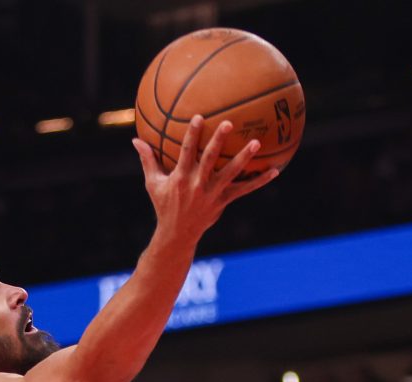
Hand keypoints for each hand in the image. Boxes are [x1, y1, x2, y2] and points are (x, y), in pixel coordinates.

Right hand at [132, 116, 279, 243]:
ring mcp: (213, 194)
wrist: (177, 235)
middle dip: (219, 140)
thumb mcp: (153, 184)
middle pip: (210, 159)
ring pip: (231, 173)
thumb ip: (148, 160)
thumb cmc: (163, 206)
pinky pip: (244, 190)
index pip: (186, 151)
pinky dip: (259, 181)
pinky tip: (275, 170)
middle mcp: (198, 184)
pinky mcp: (224, 202)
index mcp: (181, 178)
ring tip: (257, 142)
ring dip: (244, 157)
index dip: (192, 134)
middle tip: (229, 123)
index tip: (199, 117)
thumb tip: (135, 140)